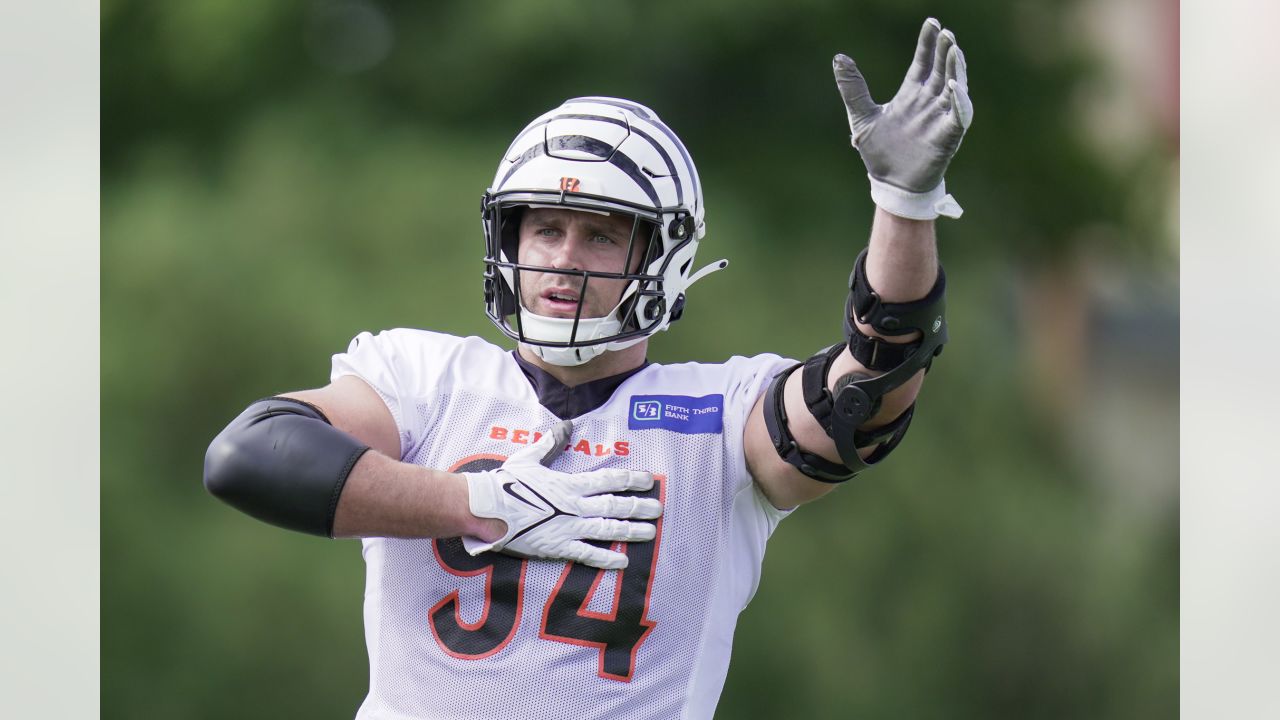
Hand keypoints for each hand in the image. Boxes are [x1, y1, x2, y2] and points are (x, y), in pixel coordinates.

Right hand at [462, 419, 660, 569]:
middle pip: (615, 506)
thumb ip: (551, 443)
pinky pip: (587, 554)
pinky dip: (606, 559)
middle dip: (639, 507)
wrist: (486, 509)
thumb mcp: (529, 457)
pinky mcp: (558, 547)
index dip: (631, 479)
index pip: (608, 480)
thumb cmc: (506, 482)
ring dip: (630, 531)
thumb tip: (566, 426)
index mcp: (570, 484)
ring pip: (607, 530)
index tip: (649, 480)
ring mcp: (568, 528)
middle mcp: (575, 506)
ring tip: (650, 533)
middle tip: (659, 509)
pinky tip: (623, 561)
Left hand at [833, 17, 972, 218]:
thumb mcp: (861, 117)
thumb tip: (839, 58)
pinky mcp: (947, 136)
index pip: (922, 62)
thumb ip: (853, 89)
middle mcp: (928, 102)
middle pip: (940, 70)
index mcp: (911, 94)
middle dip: (945, 51)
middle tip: (947, 33)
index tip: (933, 22)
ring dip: (956, 69)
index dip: (927, 43)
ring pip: (954, 87)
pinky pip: (958, 115)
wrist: (889, 184)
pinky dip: (959, 100)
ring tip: (955, 50)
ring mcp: (939, 117)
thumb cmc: (879, 152)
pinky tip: (955, 85)